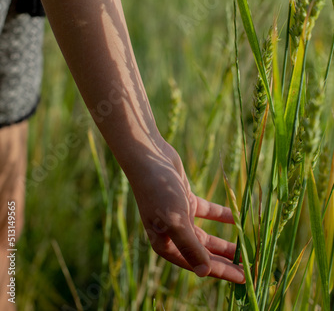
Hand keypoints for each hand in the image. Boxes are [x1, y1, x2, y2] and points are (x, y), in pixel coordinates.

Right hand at [129, 138, 244, 282]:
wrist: (149, 157)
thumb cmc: (158, 190)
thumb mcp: (174, 220)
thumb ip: (190, 247)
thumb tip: (204, 273)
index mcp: (165, 244)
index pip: (198, 264)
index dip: (221, 272)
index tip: (243, 279)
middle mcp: (172, 234)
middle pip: (204, 253)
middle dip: (225, 261)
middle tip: (249, 268)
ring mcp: (180, 217)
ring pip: (207, 236)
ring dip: (225, 242)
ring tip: (245, 249)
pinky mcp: (186, 201)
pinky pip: (209, 213)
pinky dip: (223, 216)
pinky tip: (238, 218)